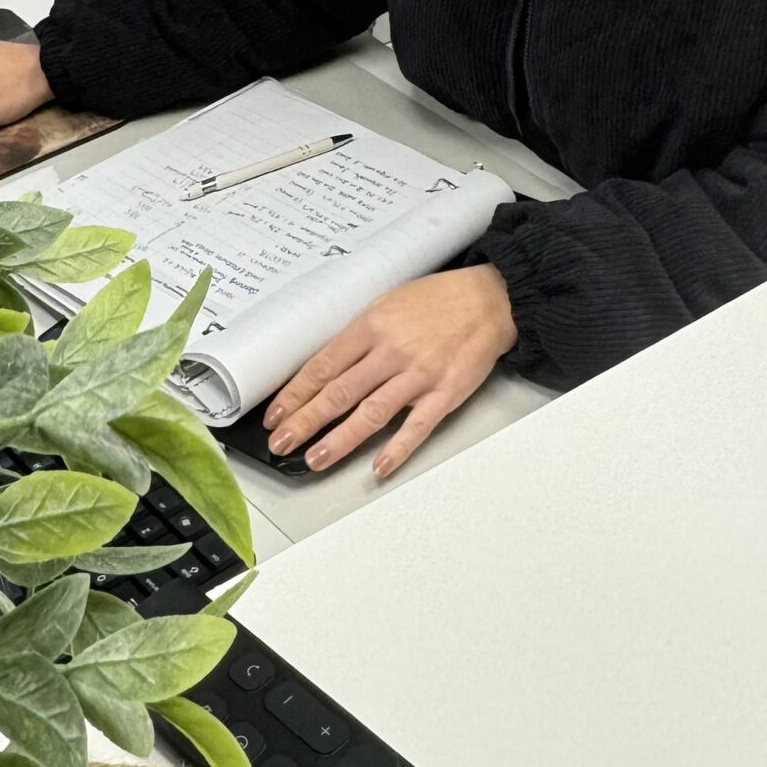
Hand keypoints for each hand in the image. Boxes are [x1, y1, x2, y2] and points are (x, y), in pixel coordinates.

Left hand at [263, 264, 516, 479]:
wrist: (490, 299)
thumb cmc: (438, 300)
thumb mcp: (388, 303)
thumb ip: (359, 336)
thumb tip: (326, 367)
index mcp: (372, 326)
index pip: (323, 366)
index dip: (295, 394)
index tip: (276, 415)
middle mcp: (391, 352)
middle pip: (339, 393)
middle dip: (305, 421)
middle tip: (282, 443)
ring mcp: (418, 375)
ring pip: (371, 413)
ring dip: (340, 440)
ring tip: (316, 459)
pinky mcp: (444, 394)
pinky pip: (417, 426)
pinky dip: (397, 449)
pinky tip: (379, 467)